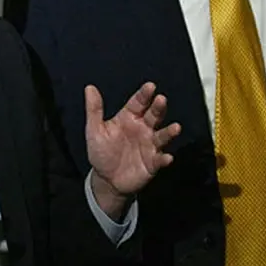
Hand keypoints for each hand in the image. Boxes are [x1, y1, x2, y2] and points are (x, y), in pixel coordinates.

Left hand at [85, 82, 180, 204]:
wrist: (106, 179)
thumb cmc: (101, 151)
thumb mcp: (94, 130)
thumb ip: (94, 109)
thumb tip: (89, 88)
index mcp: (129, 118)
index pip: (138, 103)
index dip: (144, 94)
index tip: (150, 86)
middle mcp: (143, 129)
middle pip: (154, 115)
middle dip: (158, 108)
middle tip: (161, 100)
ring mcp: (150, 145)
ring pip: (162, 136)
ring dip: (169, 132)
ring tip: (175, 128)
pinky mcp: (153, 163)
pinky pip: (160, 160)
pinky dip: (164, 159)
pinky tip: (166, 157)